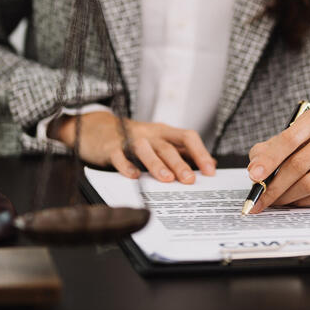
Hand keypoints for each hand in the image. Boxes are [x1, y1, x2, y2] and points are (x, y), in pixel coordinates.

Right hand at [50, 111, 215, 183]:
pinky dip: (126, 166)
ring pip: (145, 149)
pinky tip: (134, 177)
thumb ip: (183, 151)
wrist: (98, 129)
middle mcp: (149, 133)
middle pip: (167, 146)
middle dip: (180, 163)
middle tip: (190, 180)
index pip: (187, 137)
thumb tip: (211, 163)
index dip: (200, 152)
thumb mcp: (159, 141)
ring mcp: (129, 139)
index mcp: (164, 132)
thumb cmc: (133, 139)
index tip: (210, 171)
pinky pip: (119, 156)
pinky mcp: (111, 148)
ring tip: (166, 179)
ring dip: (156, 164)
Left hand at [245, 108, 309, 212]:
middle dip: (275, 186)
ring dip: (288, 197)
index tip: (253, 176)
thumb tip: (254, 171)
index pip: (289, 140)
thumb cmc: (307, 146)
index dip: (269, 160)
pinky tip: (295, 201)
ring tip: (275, 201)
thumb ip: (266, 152)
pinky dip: (304, 202)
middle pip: (298, 165)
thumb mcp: (286, 142)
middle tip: (260, 199)